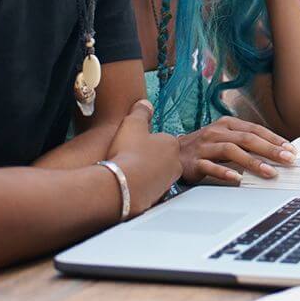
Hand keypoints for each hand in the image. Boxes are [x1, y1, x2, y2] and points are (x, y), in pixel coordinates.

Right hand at [106, 100, 182, 215]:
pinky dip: (142, 188)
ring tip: (127, 173)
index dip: (148, 142)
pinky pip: (151, 190)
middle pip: (163, 159)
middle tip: (131, 159)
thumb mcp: (132, 124)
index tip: (135, 145)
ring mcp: (168, 182)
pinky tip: (129, 186)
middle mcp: (175, 163)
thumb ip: (141, 112)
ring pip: (158, 175)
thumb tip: (146, 103)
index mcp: (171, 144)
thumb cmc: (128, 152)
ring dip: (145, 174)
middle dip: (149, 159)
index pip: (164, 140)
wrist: (123, 185)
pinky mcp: (160, 197)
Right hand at [178, 117, 297, 182]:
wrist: (171, 153)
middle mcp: (217, 132)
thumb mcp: (226, 139)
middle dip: (270, 149)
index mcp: (227, 124)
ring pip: (232, 151)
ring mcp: (205, 146)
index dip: (274, 139)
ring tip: (270, 172)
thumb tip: (275, 151)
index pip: (255, 129)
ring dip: (253, 162)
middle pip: (247, 139)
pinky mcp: (194, 162)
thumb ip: (246, 143)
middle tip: (288, 160)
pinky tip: (237, 179)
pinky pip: (211, 167)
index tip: (291, 150)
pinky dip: (224, 172)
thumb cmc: (204, 147)